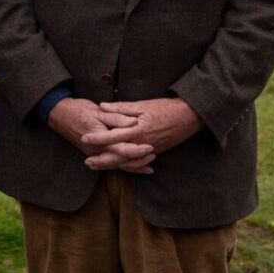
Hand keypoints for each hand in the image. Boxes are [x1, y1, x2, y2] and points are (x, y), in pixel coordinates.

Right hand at [47, 96, 155, 173]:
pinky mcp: (95, 154)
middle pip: (121, 161)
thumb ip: (117, 118)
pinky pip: (111, 164)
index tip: (150, 146)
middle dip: (138, 161)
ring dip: (133, 167)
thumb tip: (133, 123)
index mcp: (101, 140)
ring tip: (149, 166)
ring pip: (117, 165)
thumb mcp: (98, 112)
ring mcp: (95, 154)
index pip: (122, 149)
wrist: (60, 115)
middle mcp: (98, 151)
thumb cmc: (79, 111)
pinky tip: (136, 169)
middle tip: (153, 156)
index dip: (137, 149)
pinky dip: (124, 167)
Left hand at [82, 98, 202, 173]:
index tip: (84, 138)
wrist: (189, 117)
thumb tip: (102, 106)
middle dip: (102, 160)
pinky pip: (138, 163)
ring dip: (112, 165)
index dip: (98, 138)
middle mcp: (142, 144)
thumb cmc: (166, 108)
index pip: (113, 137)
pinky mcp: (154, 152)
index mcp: (137, 130)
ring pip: (127, 162)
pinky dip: (127, 166)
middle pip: (118, 156)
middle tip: (87, 162)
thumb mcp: (142, 105)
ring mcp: (149, 150)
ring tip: (98, 166)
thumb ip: (121, 108)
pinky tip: (119, 168)